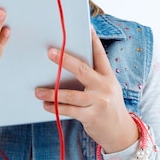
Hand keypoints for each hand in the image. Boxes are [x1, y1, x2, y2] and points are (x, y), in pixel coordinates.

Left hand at [35, 29, 138, 152]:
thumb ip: (94, 78)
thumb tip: (71, 65)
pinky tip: (46, 105)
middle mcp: (105, 87)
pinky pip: (69, 110)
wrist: (121, 132)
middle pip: (83, 70)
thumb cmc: (109, 107)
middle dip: (65, 60)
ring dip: (52, 92)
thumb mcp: (108, 89)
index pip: (100, 55)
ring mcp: (99, 102)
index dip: (93, 40)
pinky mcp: (91, 116)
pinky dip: (55, 107)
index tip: (86, 27)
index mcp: (108, 77)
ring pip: (71, 95)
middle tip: (50, 52)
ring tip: (38, 91)